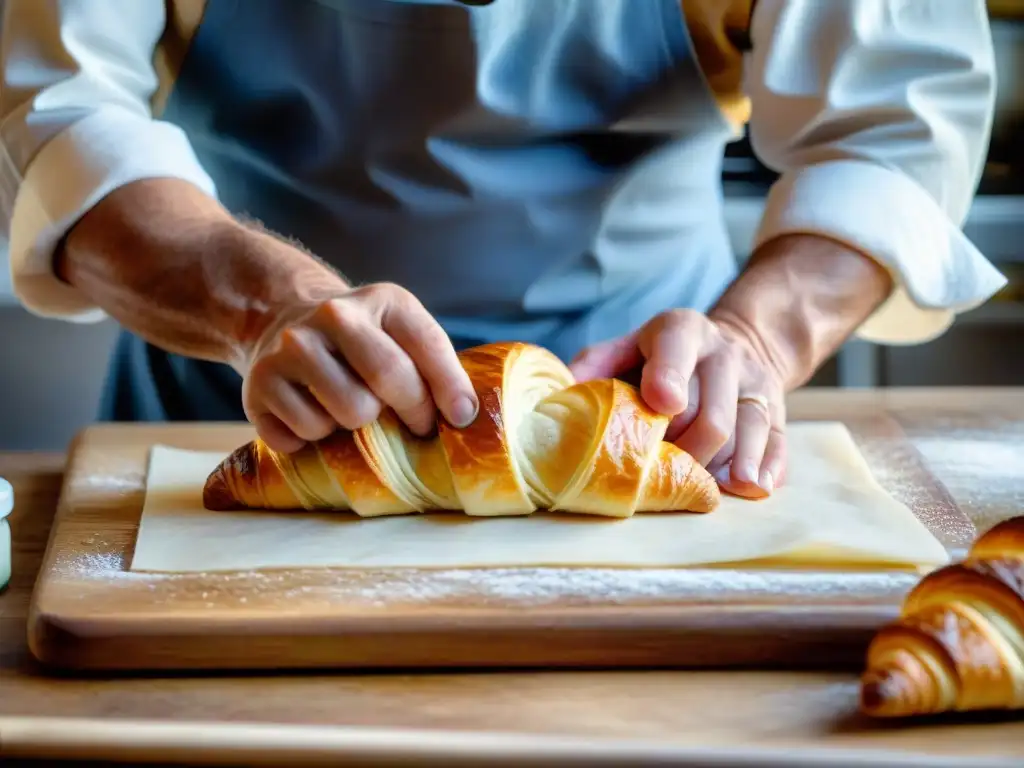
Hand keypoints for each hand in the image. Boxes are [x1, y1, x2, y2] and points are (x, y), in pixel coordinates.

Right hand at [242, 282, 478, 453]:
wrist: (282, 321)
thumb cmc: (363, 342)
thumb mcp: (402, 333)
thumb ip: (434, 365)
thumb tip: (464, 416)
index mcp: (382, 300)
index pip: (427, 346)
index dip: (450, 390)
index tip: (460, 419)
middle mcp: (334, 315)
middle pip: (389, 379)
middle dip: (412, 413)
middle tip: (414, 425)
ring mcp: (291, 348)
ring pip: (349, 413)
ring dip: (357, 426)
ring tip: (352, 409)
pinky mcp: (258, 384)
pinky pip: (304, 435)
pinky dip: (314, 439)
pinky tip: (314, 415)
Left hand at [569, 309, 786, 498]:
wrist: (728, 346)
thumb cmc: (658, 360)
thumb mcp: (625, 348)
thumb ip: (594, 367)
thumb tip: (559, 401)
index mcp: (681, 331)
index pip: (678, 349)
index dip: (670, 376)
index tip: (662, 404)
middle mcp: (723, 353)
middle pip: (711, 410)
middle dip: (687, 446)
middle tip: (663, 468)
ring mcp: (755, 382)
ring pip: (747, 429)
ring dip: (726, 465)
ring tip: (708, 489)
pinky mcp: (777, 411)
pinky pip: (777, 443)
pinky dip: (765, 470)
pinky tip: (751, 488)